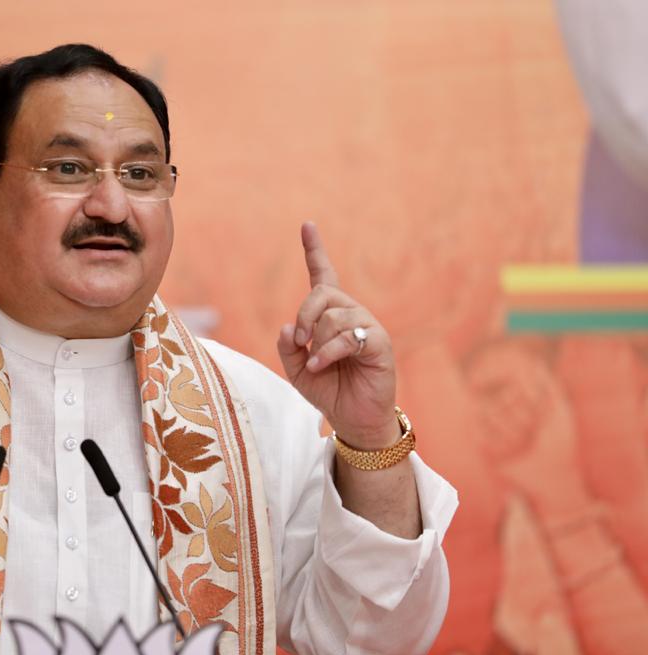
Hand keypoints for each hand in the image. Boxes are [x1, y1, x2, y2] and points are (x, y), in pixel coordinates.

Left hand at [277, 222, 399, 448]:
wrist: (353, 418)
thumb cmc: (328, 390)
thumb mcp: (296, 369)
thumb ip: (287, 346)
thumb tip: (289, 325)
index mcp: (330, 315)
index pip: (323, 276)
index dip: (315, 250)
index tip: (307, 225)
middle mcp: (351, 313)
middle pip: (321, 293)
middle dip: (304, 315)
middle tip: (301, 341)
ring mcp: (367, 326)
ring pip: (333, 316)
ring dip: (317, 343)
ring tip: (318, 364)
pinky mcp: (378, 342)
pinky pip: (349, 336)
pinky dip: (328, 352)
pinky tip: (323, 365)